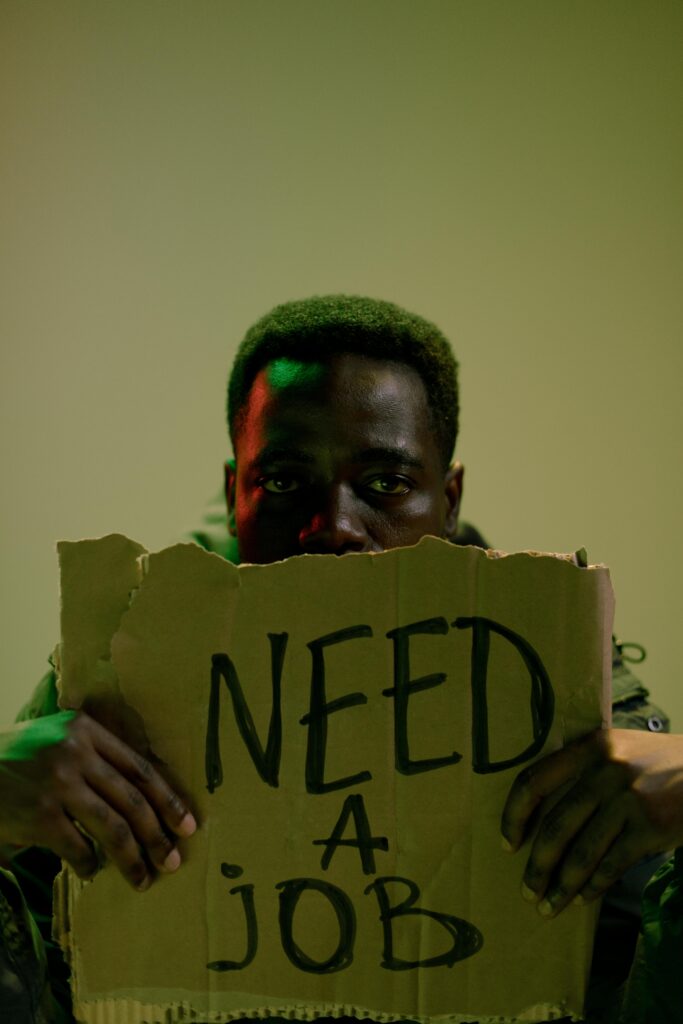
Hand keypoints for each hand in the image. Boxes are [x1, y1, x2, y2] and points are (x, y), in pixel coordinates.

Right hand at [0, 711, 195, 889]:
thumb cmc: (22, 756)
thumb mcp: (61, 737)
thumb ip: (98, 753)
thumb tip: (146, 795)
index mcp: (87, 730)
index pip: (140, 768)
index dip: (168, 799)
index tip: (188, 824)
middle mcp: (76, 752)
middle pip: (132, 800)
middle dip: (158, 834)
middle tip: (173, 860)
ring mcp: (57, 784)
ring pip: (112, 827)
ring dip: (132, 859)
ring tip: (144, 879)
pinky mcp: (38, 814)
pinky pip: (78, 848)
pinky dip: (89, 864)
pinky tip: (93, 871)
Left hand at [501, 728, 682, 916]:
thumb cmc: (655, 764)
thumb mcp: (616, 751)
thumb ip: (582, 770)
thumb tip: (538, 816)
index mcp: (589, 747)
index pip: (534, 781)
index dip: (514, 816)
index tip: (507, 843)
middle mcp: (605, 771)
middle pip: (556, 826)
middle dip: (537, 866)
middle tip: (526, 890)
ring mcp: (629, 800)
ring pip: (582, 853)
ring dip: (562, 886)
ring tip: (548, 906)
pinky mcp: (651, 827)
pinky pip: (612, 865)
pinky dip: (593, 886)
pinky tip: (583, 898)